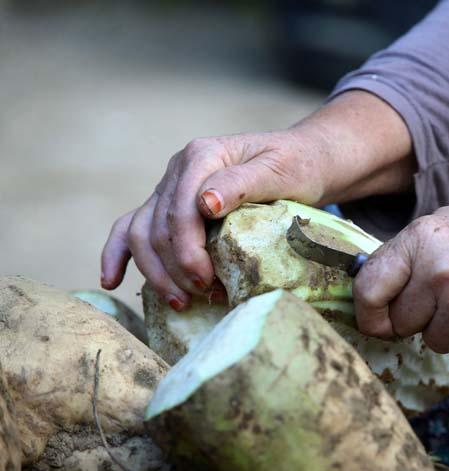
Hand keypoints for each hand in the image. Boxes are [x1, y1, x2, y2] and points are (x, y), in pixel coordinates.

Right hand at [100, 130, 326, 309]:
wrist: (303, 159)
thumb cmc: (297, 166)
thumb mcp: (280, 171)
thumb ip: (243, 183)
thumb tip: (206, 204)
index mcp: (203, 156)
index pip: (180, 210)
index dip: (188, 251)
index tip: (209, 281)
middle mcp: (179, 169)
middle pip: (158, 226)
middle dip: (175, 268)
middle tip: (205, 295)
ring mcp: (171, 186)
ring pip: (141, 232)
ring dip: (155, 272)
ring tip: (180, 302)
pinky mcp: (170, 203)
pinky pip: (133, 226)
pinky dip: (118, 253)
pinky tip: (112, 280)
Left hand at [354, 203, 448, 365]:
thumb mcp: (443, 226)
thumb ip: (404, 256)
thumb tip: (365, 293)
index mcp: (420, 238)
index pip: (368, 289)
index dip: (368, 313)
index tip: (378, 322)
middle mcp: (439, 269)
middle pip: (400, 322)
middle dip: (418, 318)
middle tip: (448, 297)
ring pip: (431, 342)